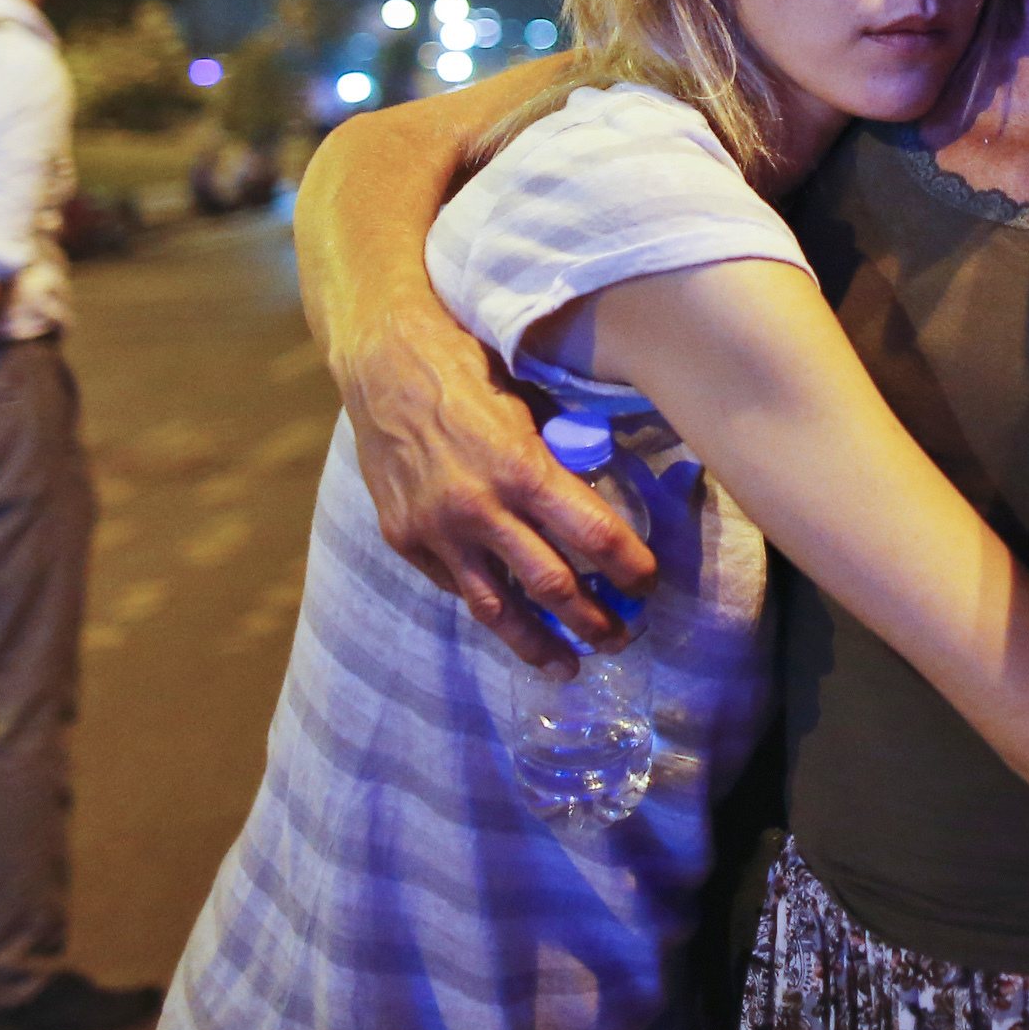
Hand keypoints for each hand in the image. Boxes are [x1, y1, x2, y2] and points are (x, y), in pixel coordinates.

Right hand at [333, 301, 655, 666]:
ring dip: (538, 642)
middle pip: (551, 586)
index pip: (594, 535)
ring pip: (496, 608)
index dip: (629, 567)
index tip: (647, 583)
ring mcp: (437, 532)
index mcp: (523, 470)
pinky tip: (508, 615)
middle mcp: (481, 510)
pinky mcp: (404, 540)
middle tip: (621, 639)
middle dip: (593, 621)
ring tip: (568, 666)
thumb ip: (556, 459)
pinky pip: (455, 584)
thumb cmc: (467, 370)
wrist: (381, 363)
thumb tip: (596, 498)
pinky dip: (486, 601)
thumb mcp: (527, 407)